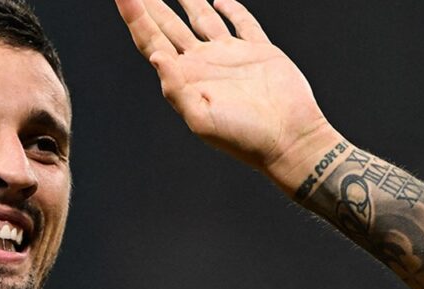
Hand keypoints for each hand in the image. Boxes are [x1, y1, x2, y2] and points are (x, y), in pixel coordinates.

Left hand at [115, 0, 332, 173]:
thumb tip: (156, 57)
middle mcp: (202, 64)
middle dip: (152, 5)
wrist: (288, 138)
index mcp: (184, 78)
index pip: (151, 41)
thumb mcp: (201, 119)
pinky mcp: (259, 51)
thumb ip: (175, 89)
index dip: (135, 17)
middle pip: (169, 26)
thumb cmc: (244, 137)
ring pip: (202, 19)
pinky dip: (231, 9)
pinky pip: (241, 23)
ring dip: (187, 1)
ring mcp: (230, 56)